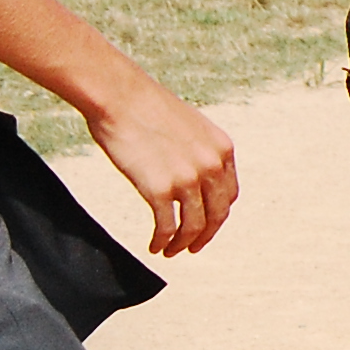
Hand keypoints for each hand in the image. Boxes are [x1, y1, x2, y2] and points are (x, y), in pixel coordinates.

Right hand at [84, 69, 237, 255]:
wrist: (120, 97)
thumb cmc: (146, 109)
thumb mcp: (189, 127)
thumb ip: (198, 152)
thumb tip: (194, 175)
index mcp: (222, 149)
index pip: (229, 195)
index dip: (217, 215)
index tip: (204, 225)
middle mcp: (212, 165)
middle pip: (217, 214)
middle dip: (204, 236)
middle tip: (190, 248)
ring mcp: (188, 178)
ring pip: (194, 226)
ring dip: (182, 243)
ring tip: (169, 251)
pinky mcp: (160, 189)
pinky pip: (167, 227)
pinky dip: (162, 241)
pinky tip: (154, 246)